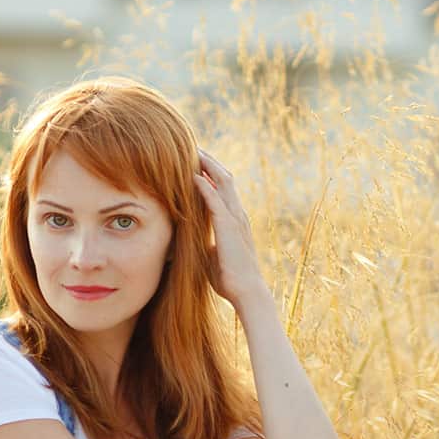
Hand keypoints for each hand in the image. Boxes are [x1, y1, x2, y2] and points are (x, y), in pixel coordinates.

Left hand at [192, 148, 267, 307]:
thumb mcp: (213, 254)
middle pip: (225, 178)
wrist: (246, 291)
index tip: (195, 162)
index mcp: (234, 220)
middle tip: (193, 147)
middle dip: (209, 162)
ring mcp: (235, 219)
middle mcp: (237, 214)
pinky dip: (205, 187)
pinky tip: (193, 176)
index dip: (211, 173)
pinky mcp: (229, 227)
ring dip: (208, 166)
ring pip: (223, 183)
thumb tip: (192, 241)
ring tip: (193, 152)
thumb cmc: (229, 278)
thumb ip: (206, 242)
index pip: (223, 188)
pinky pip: (215, 201)